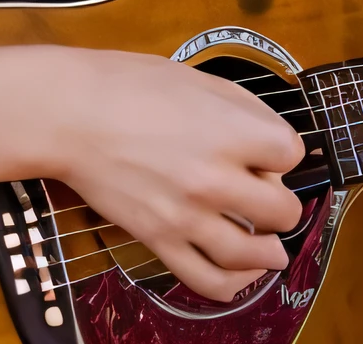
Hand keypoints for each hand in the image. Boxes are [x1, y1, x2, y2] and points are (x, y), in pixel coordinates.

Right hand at [37, 47, 304, 302]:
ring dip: (270, 249)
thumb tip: (268, 139)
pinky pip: (208, 281)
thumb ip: (240, 108)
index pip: (290, 154)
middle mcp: (215, 178)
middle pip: (283, 210)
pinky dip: (235, 284)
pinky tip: (243, 273)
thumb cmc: (129, 85)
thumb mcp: (196, 78)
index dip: (283, 152)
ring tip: (270, 244)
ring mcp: (187, 215)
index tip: (270, 152)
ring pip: (253, 254)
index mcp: (228, 130)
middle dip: (282, 202)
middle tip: (269, 195)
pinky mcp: (159, 240)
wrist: (72, 114)